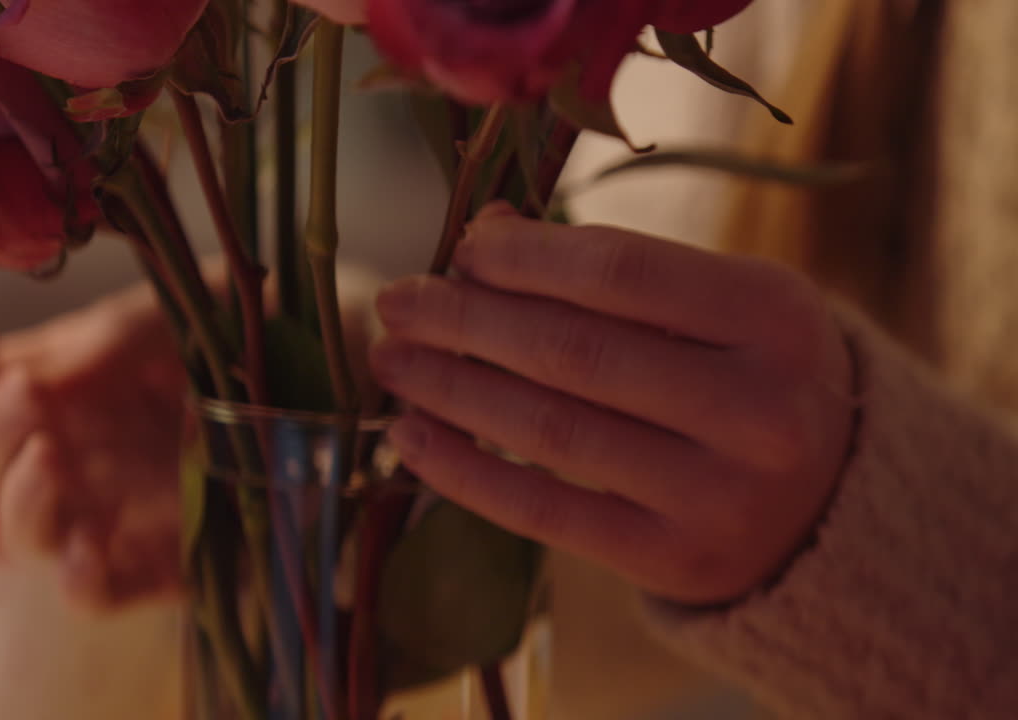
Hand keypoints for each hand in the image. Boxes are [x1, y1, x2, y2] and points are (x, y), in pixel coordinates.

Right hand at [0, 266, 386, 608]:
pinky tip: (87, 554)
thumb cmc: (271, 321)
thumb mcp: (191, 307)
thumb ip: (113, 337)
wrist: (363, 360)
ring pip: (30, 535)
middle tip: (28, 399)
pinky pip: (101, 592)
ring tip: (48, 460)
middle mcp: (88, 446)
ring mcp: (123, 506)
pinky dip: (80, 581)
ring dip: (19, 502)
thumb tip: (31, 372)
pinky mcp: (170, 561)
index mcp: (79, 379)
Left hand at [369, 203, 855, 604]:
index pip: (618, 270)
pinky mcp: (675, 561)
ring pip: (551, 430)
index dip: (521, 258)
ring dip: (451, 389)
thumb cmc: (750, 375)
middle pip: (574, 351)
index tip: (458, 250)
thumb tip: (485, 235)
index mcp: (775, 313)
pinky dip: (465, 472)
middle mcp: (759, 407)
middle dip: (465, 321)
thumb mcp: (718, 304)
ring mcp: (720, 494)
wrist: (828, 504)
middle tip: (395, 303)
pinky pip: (544, 512)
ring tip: (392, 362)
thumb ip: (614, 268)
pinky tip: (411, 438)